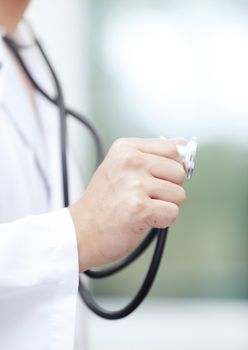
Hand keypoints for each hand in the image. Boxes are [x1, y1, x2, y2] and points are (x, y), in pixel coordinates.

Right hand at [69, 137, 185, 271]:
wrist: (81, 231)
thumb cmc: (103, 202)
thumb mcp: (122, 167)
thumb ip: (153, 154)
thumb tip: (184, 144)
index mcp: (126, 148)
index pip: (173, 148)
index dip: (171, 167)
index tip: (158, 177)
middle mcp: (130, 161)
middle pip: (179, 172)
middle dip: (168, 188)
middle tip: (144, 196)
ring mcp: (134, 184)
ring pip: (179, 194)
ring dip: (164, 206)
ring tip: (141, 207)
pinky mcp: (139, 208)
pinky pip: (172, 213)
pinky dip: (162, 221)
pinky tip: (142, 219)